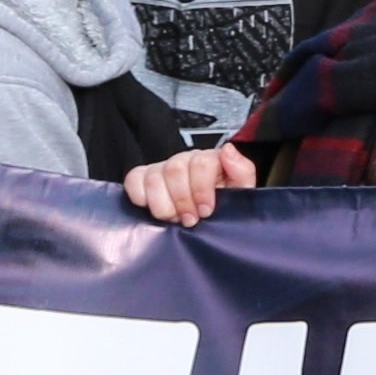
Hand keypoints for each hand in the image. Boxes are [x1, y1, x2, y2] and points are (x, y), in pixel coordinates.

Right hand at [126, 142, 257, 223]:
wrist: (207, 224)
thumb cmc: (224, 208)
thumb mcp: (241, 193)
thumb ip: (241, 171)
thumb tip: (227, 151)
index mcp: (210, 160)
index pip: (201, 162)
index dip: (201, 189)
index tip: (205, 211)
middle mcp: (185, 160)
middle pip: (175, 169)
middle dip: (182, 201)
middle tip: (190, 219)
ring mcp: (163, 168)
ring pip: (154, 177)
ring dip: (163, 205)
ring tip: (174, 219)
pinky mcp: (143, 179)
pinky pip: (134, 180)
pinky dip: (141, 196)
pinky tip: (153, 209)